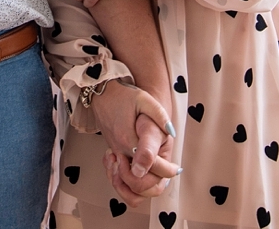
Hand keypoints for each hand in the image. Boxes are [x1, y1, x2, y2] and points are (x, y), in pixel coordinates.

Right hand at [91, 82, 177, 205]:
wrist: (101, 92)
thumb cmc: (124, 95)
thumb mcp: (144, 100)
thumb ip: (159, 116)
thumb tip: (171, 133)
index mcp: (129, 140)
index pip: (149, 167)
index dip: (166, 171)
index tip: (177, 168)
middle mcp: (120, 151)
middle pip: (137, 182)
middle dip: (154, 183)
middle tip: (167, 172)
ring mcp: (114, 153)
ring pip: (125, 184)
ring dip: (141, 186)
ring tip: (156, 175)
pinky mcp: (111, 152)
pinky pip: (119, 177)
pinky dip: (129, 181)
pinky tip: (142, 171)